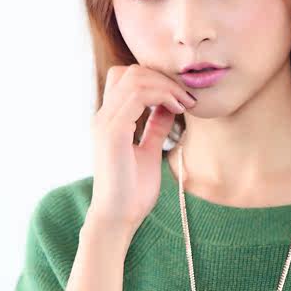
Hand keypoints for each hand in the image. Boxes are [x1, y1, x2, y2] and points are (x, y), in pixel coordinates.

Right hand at [88, 63, 196, 236]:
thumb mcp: (149, 152)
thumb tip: (170, 108)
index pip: (127, 79)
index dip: (156, 81)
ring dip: (166, 85)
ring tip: (185, 102)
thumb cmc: (132, 192)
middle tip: (187, 98)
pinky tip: (178, 109)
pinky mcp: (113, 132)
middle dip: (163, 79)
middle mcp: (104, 117)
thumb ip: (155, 128)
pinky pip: (137, 96)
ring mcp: (106, 123)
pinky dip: (162, 95)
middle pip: (130, 72)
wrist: (118, 218)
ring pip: (135, 78)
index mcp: (110, 121)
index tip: (181, 98)